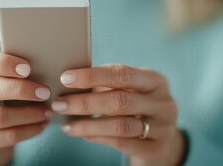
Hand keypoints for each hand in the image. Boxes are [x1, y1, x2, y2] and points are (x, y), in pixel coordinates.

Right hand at [0, 47, 50, 165]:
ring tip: (48, 111)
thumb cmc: (1, 91)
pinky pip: (5, 136)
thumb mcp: (1, 76)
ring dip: (28, 114)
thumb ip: (13, 66)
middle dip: (20, 90)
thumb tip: (43, 54)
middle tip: (45, 92)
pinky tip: (42, 124)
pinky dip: (28, 130)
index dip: (3, 63)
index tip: (27, 68)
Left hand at [51, 64, 184, 165]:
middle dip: (85, 102)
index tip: (66, 78)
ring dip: (87, 124)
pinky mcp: (156, 149)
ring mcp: (163, 127)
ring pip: (119, 125)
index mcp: (155, 80)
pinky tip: (82, 134)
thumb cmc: (137, 107)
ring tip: (67, 124)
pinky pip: (121, 143)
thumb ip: (108, 85)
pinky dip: (98, 137)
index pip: (122, 73)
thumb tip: (69, 82)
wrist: (162, 141)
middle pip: (119, 100)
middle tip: (59, 104)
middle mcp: (163, 103)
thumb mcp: (130, 91)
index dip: (92, 75)